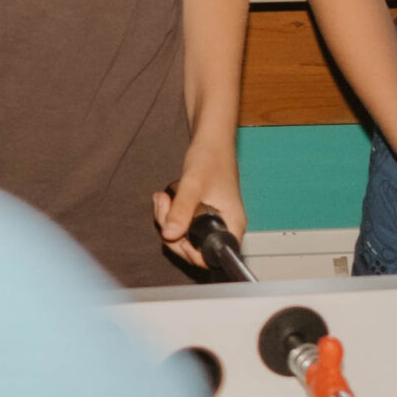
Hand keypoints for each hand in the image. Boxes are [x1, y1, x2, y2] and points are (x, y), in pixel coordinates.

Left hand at [154, 141, 244, 267]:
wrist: (210, 139)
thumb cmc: (211, 156)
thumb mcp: (193, 185)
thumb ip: (182, 210)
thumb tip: (170, 234)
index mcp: (232, 224)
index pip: (211, 257)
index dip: (190, 252)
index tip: (176, 234)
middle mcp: (224, 226)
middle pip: (193, 248)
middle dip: (172, 231)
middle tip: (164, 205)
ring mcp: (212, 220)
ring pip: (183, 236)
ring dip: (167, 220)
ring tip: (164, 198)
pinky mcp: (201, 214)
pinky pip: (182, 224)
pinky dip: (170, 214)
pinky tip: (167, 198)